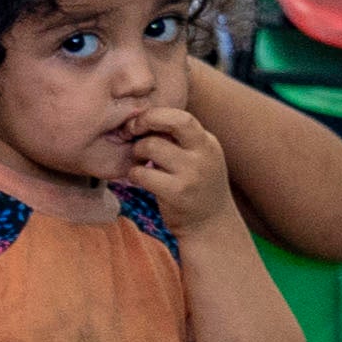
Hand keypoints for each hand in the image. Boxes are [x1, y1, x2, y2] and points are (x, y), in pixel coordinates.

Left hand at [124, 95, 238, 240]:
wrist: (211, 226)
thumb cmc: (196, 188)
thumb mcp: (197, 158)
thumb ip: (177, 140)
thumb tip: (141, 118)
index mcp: (207, 142)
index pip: (181, 115)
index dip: (155, 115)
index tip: (139, 123)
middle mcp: (204, 154)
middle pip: (172, 121)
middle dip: (145, 121)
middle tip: (131, 132)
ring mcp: (191, 174)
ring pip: (151, 146)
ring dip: (136, 152)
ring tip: (139, 162)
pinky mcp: (177, 193)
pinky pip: (141, 174)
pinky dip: (133, 174)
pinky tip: (139, 179)